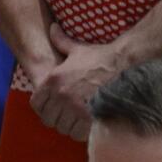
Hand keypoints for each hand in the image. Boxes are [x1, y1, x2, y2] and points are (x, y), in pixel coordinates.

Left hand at [29, 25, 124, 140]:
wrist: (125, 63)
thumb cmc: (100, 57)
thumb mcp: (77, 49)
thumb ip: (60, 41)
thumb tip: (52, 27)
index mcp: (53, 80)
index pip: (36, 104)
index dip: (43, 108)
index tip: (52, 107)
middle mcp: (61, 95)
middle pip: (49, 119)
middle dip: (56, 118)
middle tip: (67, 115)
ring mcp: (75, 107)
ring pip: (63, 128)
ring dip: (69, 126)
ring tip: (78, 120)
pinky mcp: (91, 117)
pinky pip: (78, 133)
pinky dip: (81, 132)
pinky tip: (87, 125)